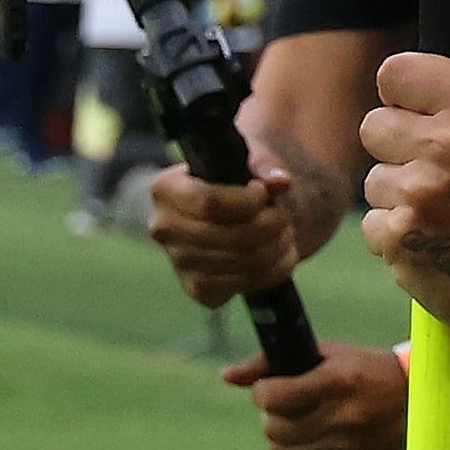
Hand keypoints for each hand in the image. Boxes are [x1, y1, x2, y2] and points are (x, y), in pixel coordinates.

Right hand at [146, 161, 300, 305]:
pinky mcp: (198, 288)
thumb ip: (264, 165)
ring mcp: (179, 262)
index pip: (208, 203)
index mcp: (166, 189)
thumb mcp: (246, 161)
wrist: (230, 216)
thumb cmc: (234, 182)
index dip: (247, 201)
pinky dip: (272, 271)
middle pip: (231, 236)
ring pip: (242, 262)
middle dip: (270, 225)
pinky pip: (242, 285)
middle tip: (282, 215)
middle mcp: (164, 228)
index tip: (264, 193)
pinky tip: (278, 255)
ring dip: (276, 247)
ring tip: (284, 232)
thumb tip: (281, 182)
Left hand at [222, 344, 410, 449]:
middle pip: (274, 428)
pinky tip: (311, 440)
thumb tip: (226, 375)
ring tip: (297, 423)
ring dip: (281, 437)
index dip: (263, 392)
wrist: (423, 402)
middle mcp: (342, 418)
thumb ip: (273, 362)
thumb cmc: (369, 371)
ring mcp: (347, 448)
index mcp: (337, 382)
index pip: (271, 397)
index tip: (271, 388)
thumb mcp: (328, 354)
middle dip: (271, 416)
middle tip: (284, 406)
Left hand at [359, 0, 449, 360]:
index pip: (395, 73)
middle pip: (374, 126)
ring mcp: (419, 196)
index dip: (409, 97)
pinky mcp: (402, 244)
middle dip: (402, 149)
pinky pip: (374, 227)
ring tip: (447, 215)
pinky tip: (438, 245)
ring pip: (373, 180)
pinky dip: (399, 240)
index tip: (433, 120)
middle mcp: (444, 145)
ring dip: (401, 197)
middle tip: (446, 174)